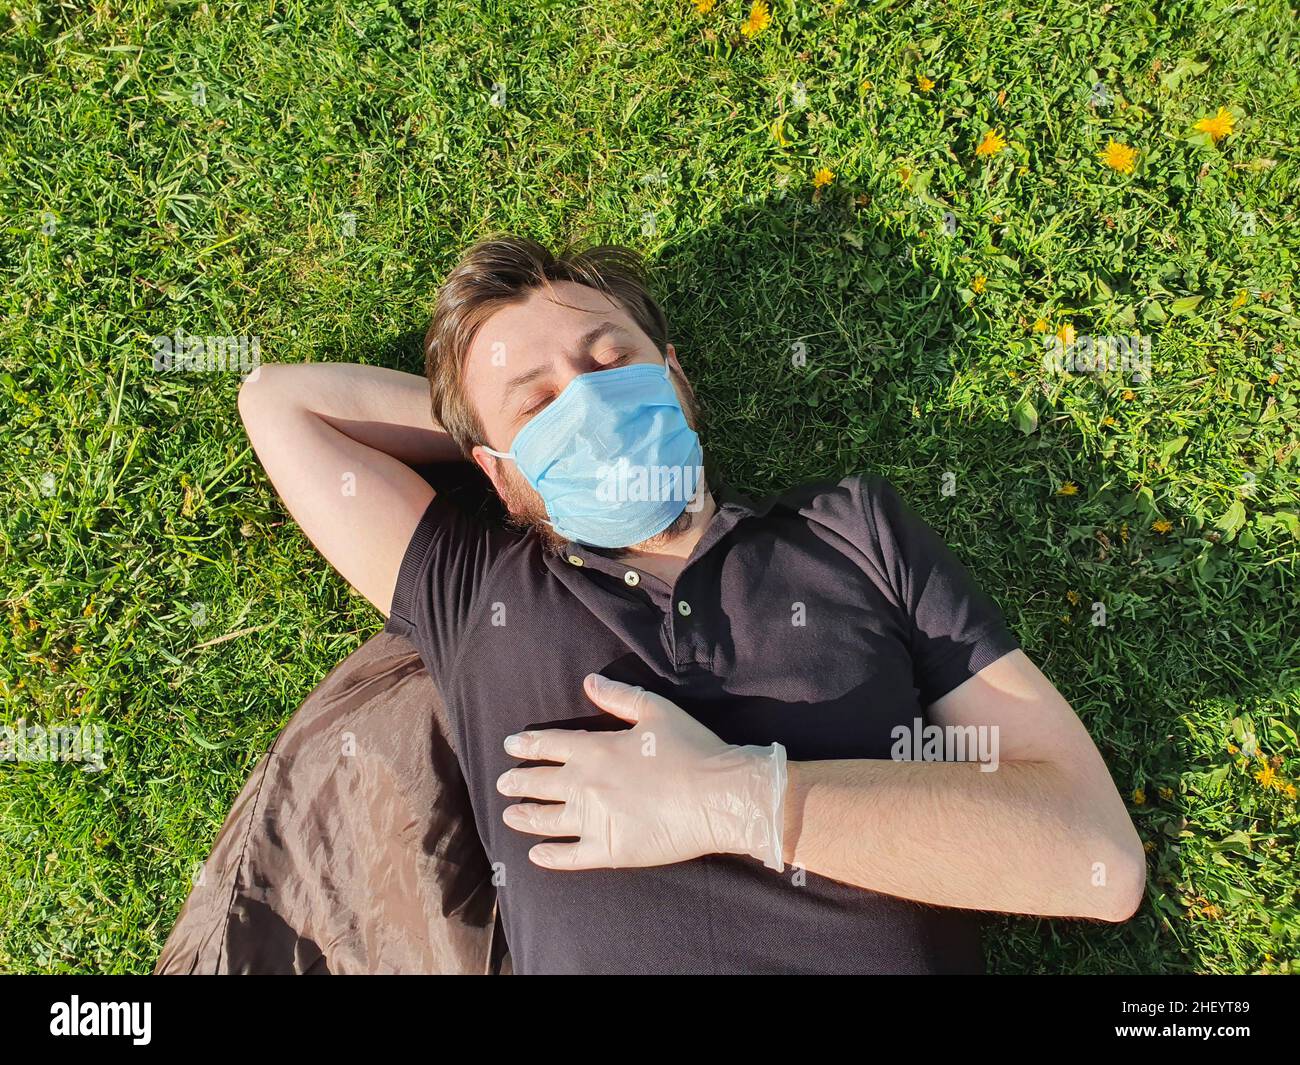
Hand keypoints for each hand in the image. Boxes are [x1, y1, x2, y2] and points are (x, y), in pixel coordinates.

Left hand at [497, 673, 786, 870]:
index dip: (526, 745)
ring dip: (524, 816)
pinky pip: (569, 856)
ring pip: (546, 820)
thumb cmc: (691, 749)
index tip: (510, 746)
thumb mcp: (655, 710)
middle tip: (503, 783)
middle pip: (539, 783)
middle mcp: (585, 784)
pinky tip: (535, 855)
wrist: (717, 796)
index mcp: (595, 749)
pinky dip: (548, 856)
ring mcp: (594, 820)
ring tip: (509, 815)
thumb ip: (618, 696)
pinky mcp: (609, 851)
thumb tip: (588, 681)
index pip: (548, 746)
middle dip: (518, 782)